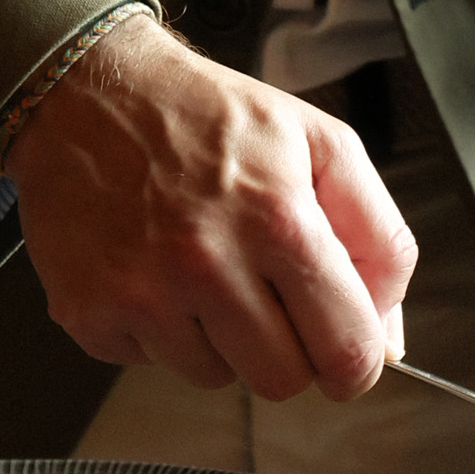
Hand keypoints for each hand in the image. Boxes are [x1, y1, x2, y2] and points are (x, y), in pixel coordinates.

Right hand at [3, 17, 415, 400]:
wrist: (85, 92)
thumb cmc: (204, 114)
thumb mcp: (319, 143)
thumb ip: (378, 237)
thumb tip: (389, 337)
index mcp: (277, 221)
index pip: (346, 351)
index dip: (357, 362)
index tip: (345, 350)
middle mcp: (206, 264)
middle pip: (282, 382)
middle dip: (288, 349)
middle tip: (267, 294)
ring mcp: (143, 296)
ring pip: (215, 377)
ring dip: (218, 337)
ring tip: (200, 265)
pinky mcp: (90, 314)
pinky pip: (150, 364)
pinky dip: (159, 329)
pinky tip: (153, 270)